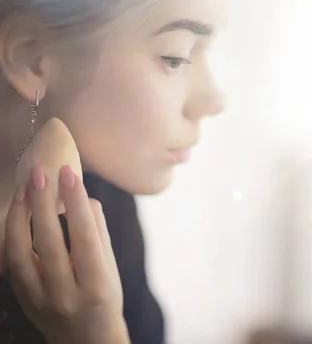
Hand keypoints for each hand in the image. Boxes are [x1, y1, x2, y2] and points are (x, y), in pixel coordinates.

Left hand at [5, 165, 128, 343]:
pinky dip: (12, 235)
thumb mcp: (112, 269)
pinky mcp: (23, 300)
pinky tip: (17, 213)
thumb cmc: (105, 299)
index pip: (85, 238)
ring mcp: (40, 300)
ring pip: (21, 253)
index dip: (76, 204)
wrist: (87, 340)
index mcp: (97, 285)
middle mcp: (66, 295)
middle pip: (49, 242)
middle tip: (41, 172)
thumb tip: (86, 200)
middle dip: (44, 203)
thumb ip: (99, 235)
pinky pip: (12, 264)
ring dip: (20, 217)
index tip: (70, 175)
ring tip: (24, 188)